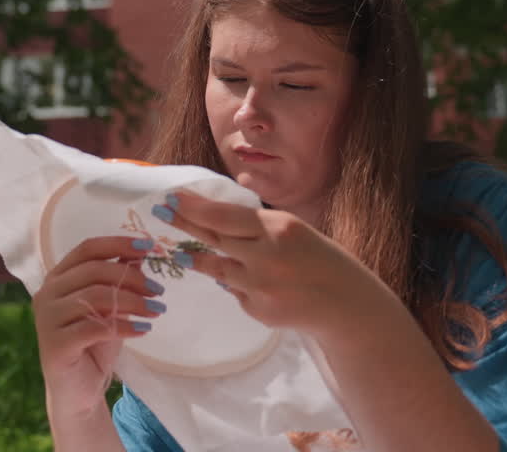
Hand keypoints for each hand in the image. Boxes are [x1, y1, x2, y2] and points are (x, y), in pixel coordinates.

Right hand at [32, 236, 165, 419]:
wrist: (79, 391)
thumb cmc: (94, 345)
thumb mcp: (111, 306)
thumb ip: (119, 278)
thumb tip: (140, 251)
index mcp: (57, 278)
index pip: (87, 249)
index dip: (119, 243)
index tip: (150, 247)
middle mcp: (46, 293)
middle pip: (94, 270)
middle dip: (133, 278)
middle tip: (159, 291)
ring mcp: (46, 319)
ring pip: (95, 297)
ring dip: (133, 302)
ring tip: (156, 311)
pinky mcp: (54, 345)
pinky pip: (94, 327)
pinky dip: (124, 326)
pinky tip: (143, 330)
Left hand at [157, 192, 382, 335]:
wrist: (345, 304)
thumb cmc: (318, 259)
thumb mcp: (293, 231)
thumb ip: (257, 229)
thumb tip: (212, 225)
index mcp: (279, 228)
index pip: (225, 216)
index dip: (195, 207)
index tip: (172, 198)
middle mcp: (267, 255)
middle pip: (214, 239)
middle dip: (185, 225)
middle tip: (162, 212)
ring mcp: (260, 286)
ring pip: (218, 269)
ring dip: (203, 259)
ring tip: (185, 253)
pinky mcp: (258, 310)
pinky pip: (236, 292)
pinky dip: (241, 285)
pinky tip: (264, 285)